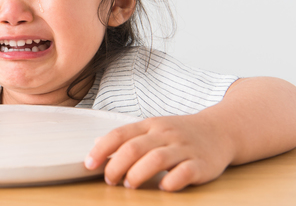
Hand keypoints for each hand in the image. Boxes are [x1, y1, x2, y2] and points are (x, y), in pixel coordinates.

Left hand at [84, 114, 234, 190]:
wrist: (221, 130)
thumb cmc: (181, 132)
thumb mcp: (152, 128)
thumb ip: (127, 137)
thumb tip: (97, 144)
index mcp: (150, 125)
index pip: (120, 134)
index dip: (101, 149)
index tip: (89, 163)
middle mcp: (165, 134)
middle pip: (134, 148)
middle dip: (116, 166)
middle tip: (110, 179)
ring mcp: (184, 148)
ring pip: (156, 159)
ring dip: (138, 174)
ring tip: (129, 184)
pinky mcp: (201, 164)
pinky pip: (184, 172)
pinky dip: (170, 181)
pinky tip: (162, 187)